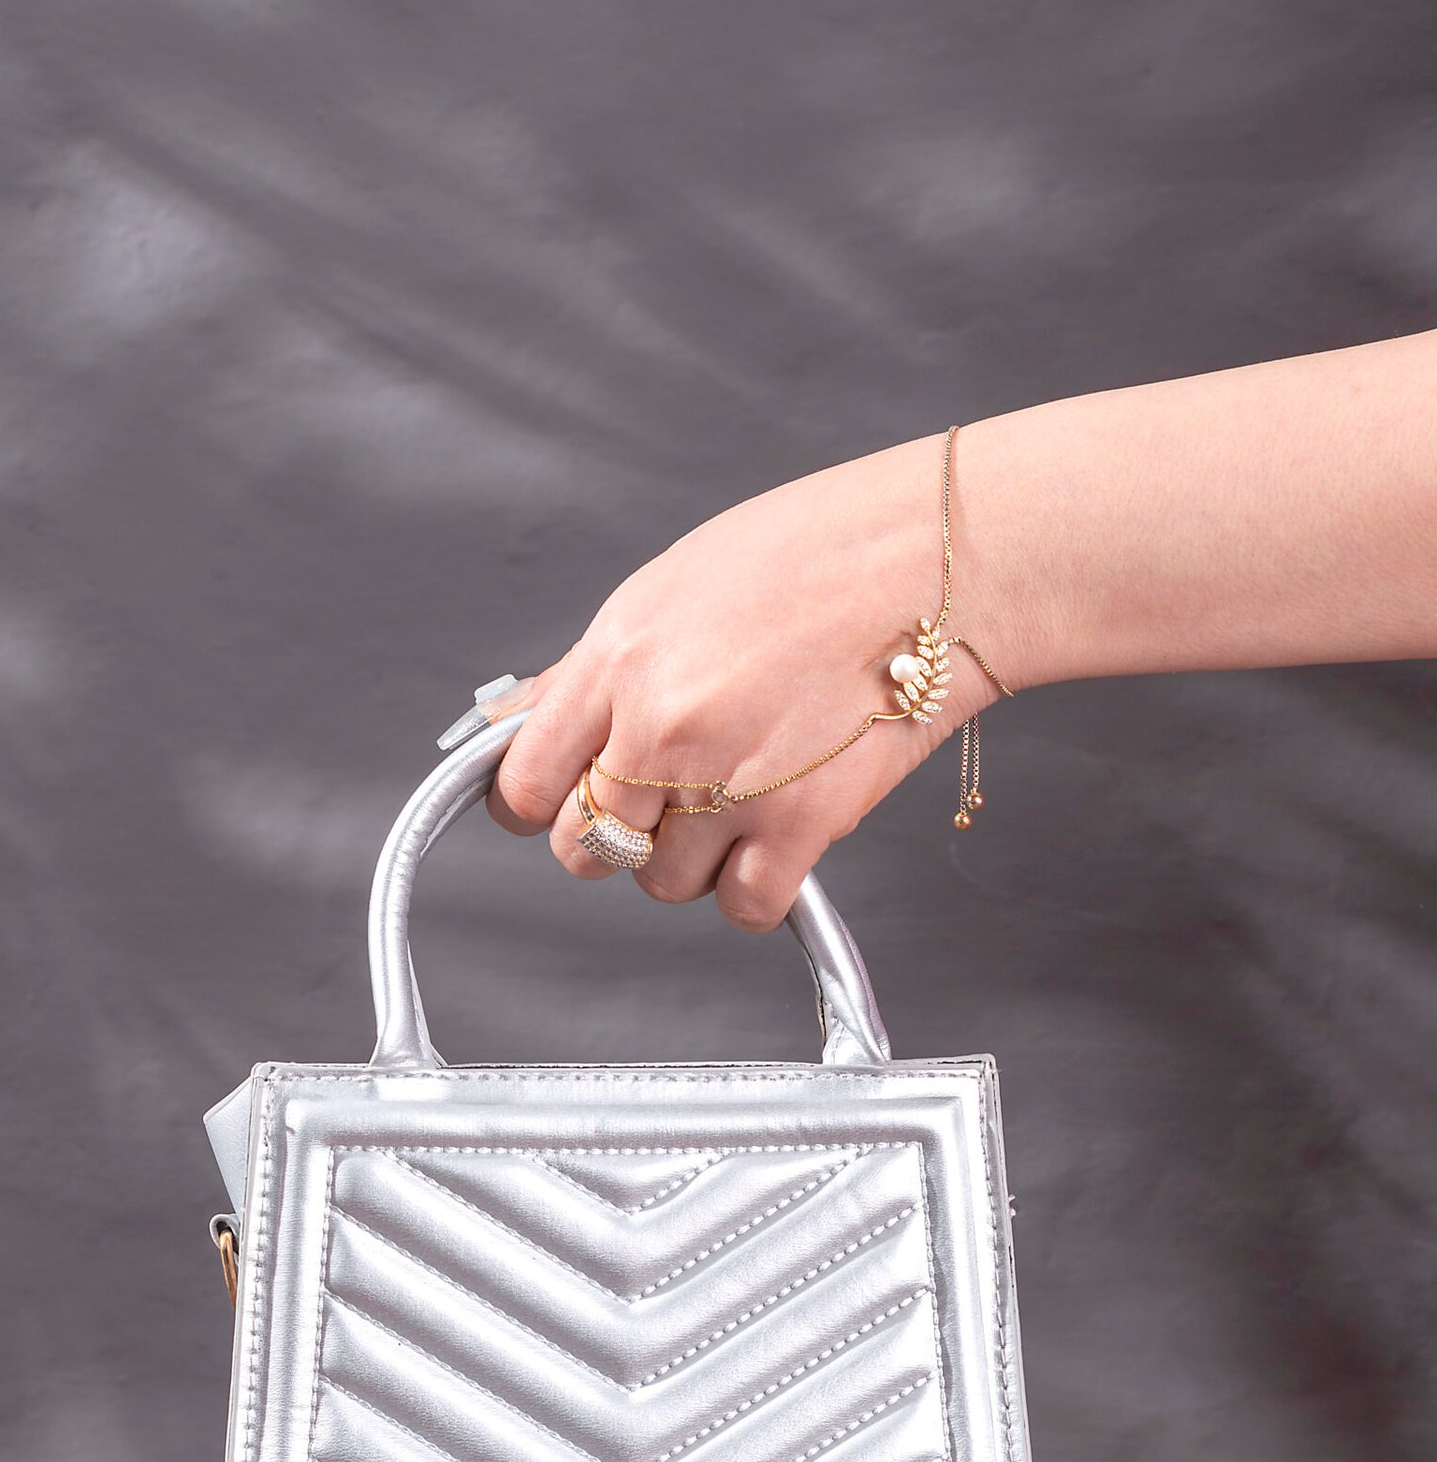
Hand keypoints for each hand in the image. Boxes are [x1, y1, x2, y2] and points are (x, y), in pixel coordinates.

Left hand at [484, 433, 1022, 930]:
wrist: (943, 561)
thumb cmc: (819, 555)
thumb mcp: (673, 586)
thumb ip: (591, 671)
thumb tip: (518, 723)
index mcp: (620, 660)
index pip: (526, 783)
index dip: (539, 805)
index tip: (561, 802)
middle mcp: (661, 727)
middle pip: (585, 850)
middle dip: (615, 837)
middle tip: (664, 800)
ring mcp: (728, 783)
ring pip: (663, 884)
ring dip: (695, 859)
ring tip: (742, 795)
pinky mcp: (801, 824)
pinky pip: (743, 906)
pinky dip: (756, 890)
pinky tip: (776, 840)